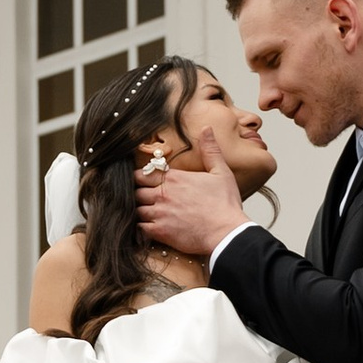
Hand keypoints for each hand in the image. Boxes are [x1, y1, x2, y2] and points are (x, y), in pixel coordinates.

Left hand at [138, 125, 245, 259]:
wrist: (227, 233)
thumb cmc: (225, 205)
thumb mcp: (221, 172)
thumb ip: (210, 150)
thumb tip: (207, 129)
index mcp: (174, 178)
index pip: (143, 173)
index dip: (141, 177)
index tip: (145, 180)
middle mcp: (163, 194)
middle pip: (136, 191)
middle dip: (138, 193)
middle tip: (144, 197)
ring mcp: (159, 214)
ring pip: (136, 209)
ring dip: (140, 210)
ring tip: (148, 212)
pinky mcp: (160, 232)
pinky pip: (140, 228)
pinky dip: (141, 227)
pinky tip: (149, 226)